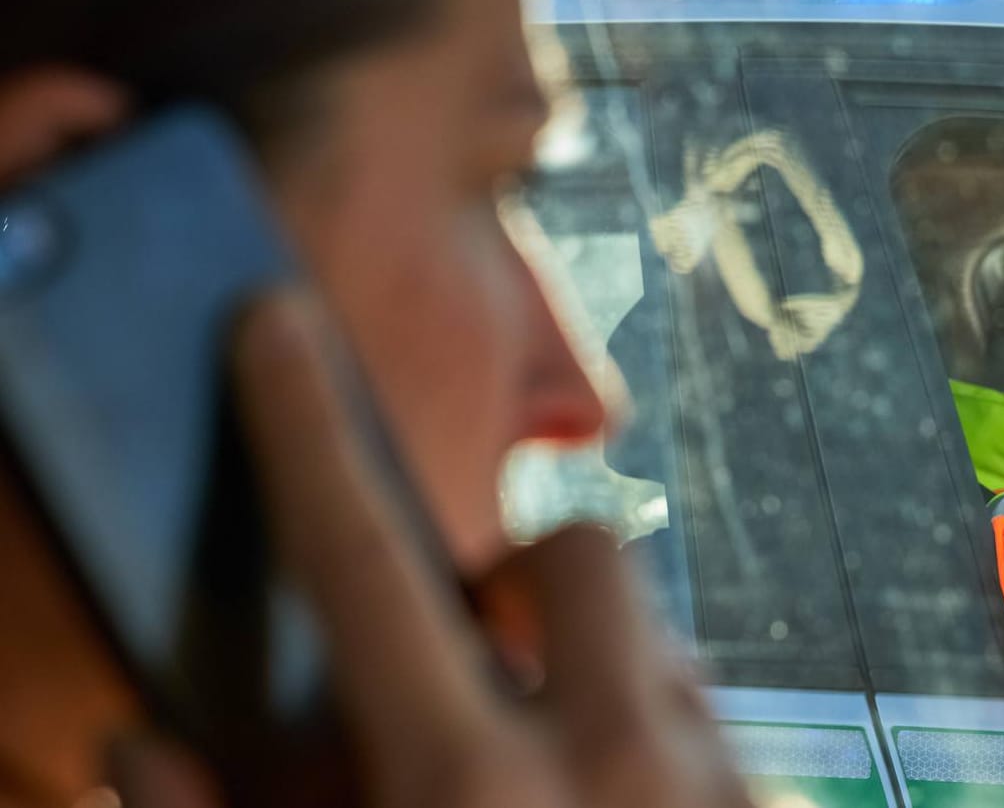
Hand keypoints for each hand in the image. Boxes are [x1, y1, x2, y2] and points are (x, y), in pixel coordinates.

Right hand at [110, 291, 751, 807]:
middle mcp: (608, 760)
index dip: (303, 433)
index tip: (276, 329)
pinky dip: (652, 733)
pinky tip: (614, 804)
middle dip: (520, 572)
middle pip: (576, 547)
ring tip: (547, 753)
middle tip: (480, 646)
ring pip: (658, 633)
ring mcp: (712, 778)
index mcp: (462, 785)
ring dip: (589, 661)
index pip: (361, 562)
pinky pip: (711, 714)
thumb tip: (145, 743)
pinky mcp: (772, 805)